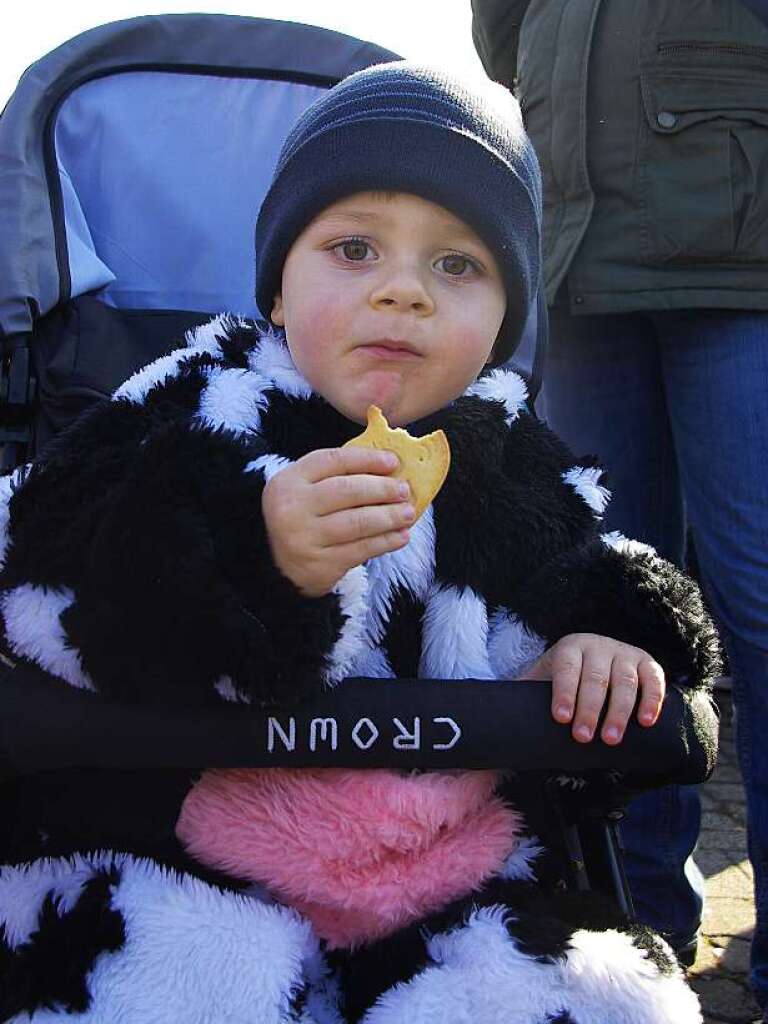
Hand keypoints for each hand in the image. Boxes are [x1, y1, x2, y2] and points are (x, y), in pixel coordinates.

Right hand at [262, 447, 413, 596]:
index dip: (367, 459)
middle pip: (348, 491)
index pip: (333, 461)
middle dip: (382, 489)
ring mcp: (305, 538)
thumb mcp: (306, 490)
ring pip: (358, 522)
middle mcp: (293, 508)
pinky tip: (401, 536)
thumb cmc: (303, 518)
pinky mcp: (320, 565)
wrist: (278, 566)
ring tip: (408, 513)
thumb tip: (389, 466)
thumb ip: (338, 474)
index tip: (393, 461)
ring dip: (389, 516)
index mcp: (289, 481)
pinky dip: (386, 541)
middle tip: (405, 490)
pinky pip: (361, 549)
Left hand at [522, 633, 665, 744]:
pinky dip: (652, 700)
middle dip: (590, 709)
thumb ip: (516, 698)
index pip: (566, 668)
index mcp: (569, 647)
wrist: (599, 663)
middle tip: (583, 738)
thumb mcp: (540, 683)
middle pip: (596, 677)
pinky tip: (645, 723)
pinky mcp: (647, 664)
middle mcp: (598, 645)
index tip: (560, 719)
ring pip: (625, 681)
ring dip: (619, 711)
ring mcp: (625, 652)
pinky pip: (653, 680)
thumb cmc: (564, 683)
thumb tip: (478, 725)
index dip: (564, 692)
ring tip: (610, 740)